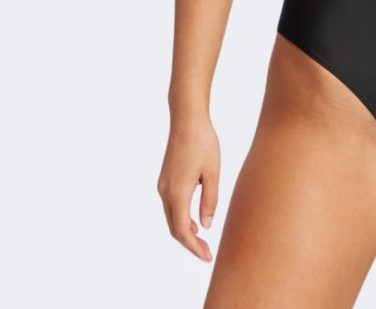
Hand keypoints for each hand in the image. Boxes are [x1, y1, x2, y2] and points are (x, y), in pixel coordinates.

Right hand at [157, 114, 220, 261]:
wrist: (186, 119)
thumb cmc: (203, 142)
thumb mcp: (213, 173)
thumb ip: (210, 201)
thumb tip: (206, 227)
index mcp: (178, 193)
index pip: (183, 231)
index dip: (194, 248)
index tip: (207, 257)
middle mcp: (165, 191)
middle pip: (174, 227)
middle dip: (190, 243)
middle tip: (207, 253)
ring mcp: (163, 184)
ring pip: (171, 217)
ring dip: (185, 231)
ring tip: (203, 240)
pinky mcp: (165, 178)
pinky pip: (171, 205)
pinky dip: (181, 217)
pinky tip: (195, 219)